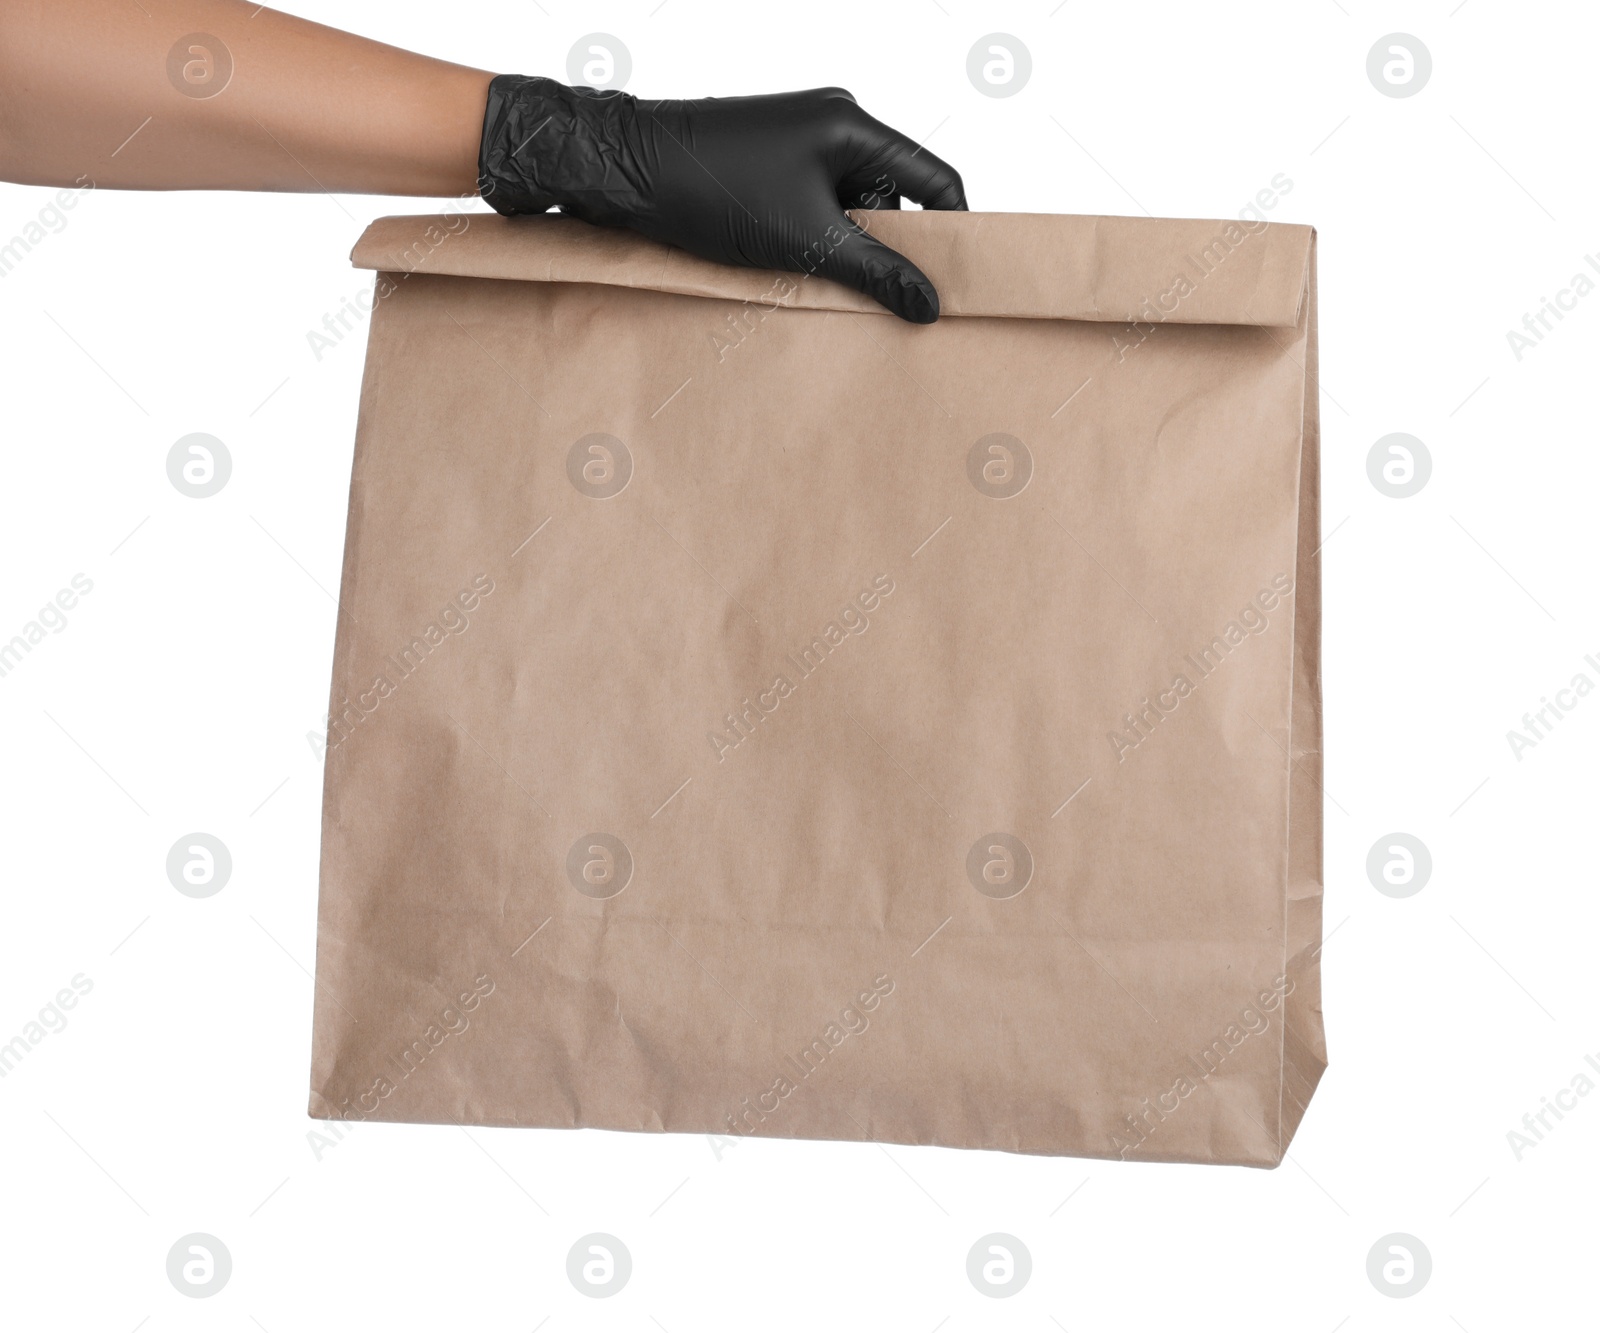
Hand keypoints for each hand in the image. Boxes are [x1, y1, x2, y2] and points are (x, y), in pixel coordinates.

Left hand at [479, 78, 967, 322]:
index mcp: (853, 125)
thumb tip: (928, 305)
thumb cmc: (709, 189)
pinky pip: (814, 210)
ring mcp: (798, 142)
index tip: (956, 281)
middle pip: (892, 199)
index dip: (951, 231)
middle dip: (888, 251)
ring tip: (816, 284)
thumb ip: (875, 274)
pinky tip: (791, 272)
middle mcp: (832, 124)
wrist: (620, 168)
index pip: (933, 178)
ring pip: (849, 211)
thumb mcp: (805, 242)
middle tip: (882, 302)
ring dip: (843, 254)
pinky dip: (812, 244)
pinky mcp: (769, 165)